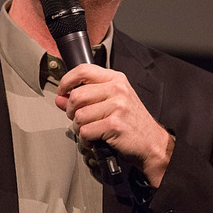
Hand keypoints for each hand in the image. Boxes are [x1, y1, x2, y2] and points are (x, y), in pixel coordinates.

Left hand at [55, 63, 173, 186]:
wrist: (152, 142)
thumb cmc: (132, 121)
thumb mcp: (111, 102)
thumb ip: (85, 98)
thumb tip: (60, 98)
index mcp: (115, 79)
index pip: (83, 70)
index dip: (66, 81)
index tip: (62, 91)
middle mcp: (117, 89)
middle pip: (76, 95)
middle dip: (70, 111)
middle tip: (76, 118)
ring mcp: (117, 106)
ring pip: (79, 115)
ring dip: (78, 127)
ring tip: (88, 130)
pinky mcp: (114, 125)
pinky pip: (86, 131)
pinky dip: (85, 139)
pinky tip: (93, 139)